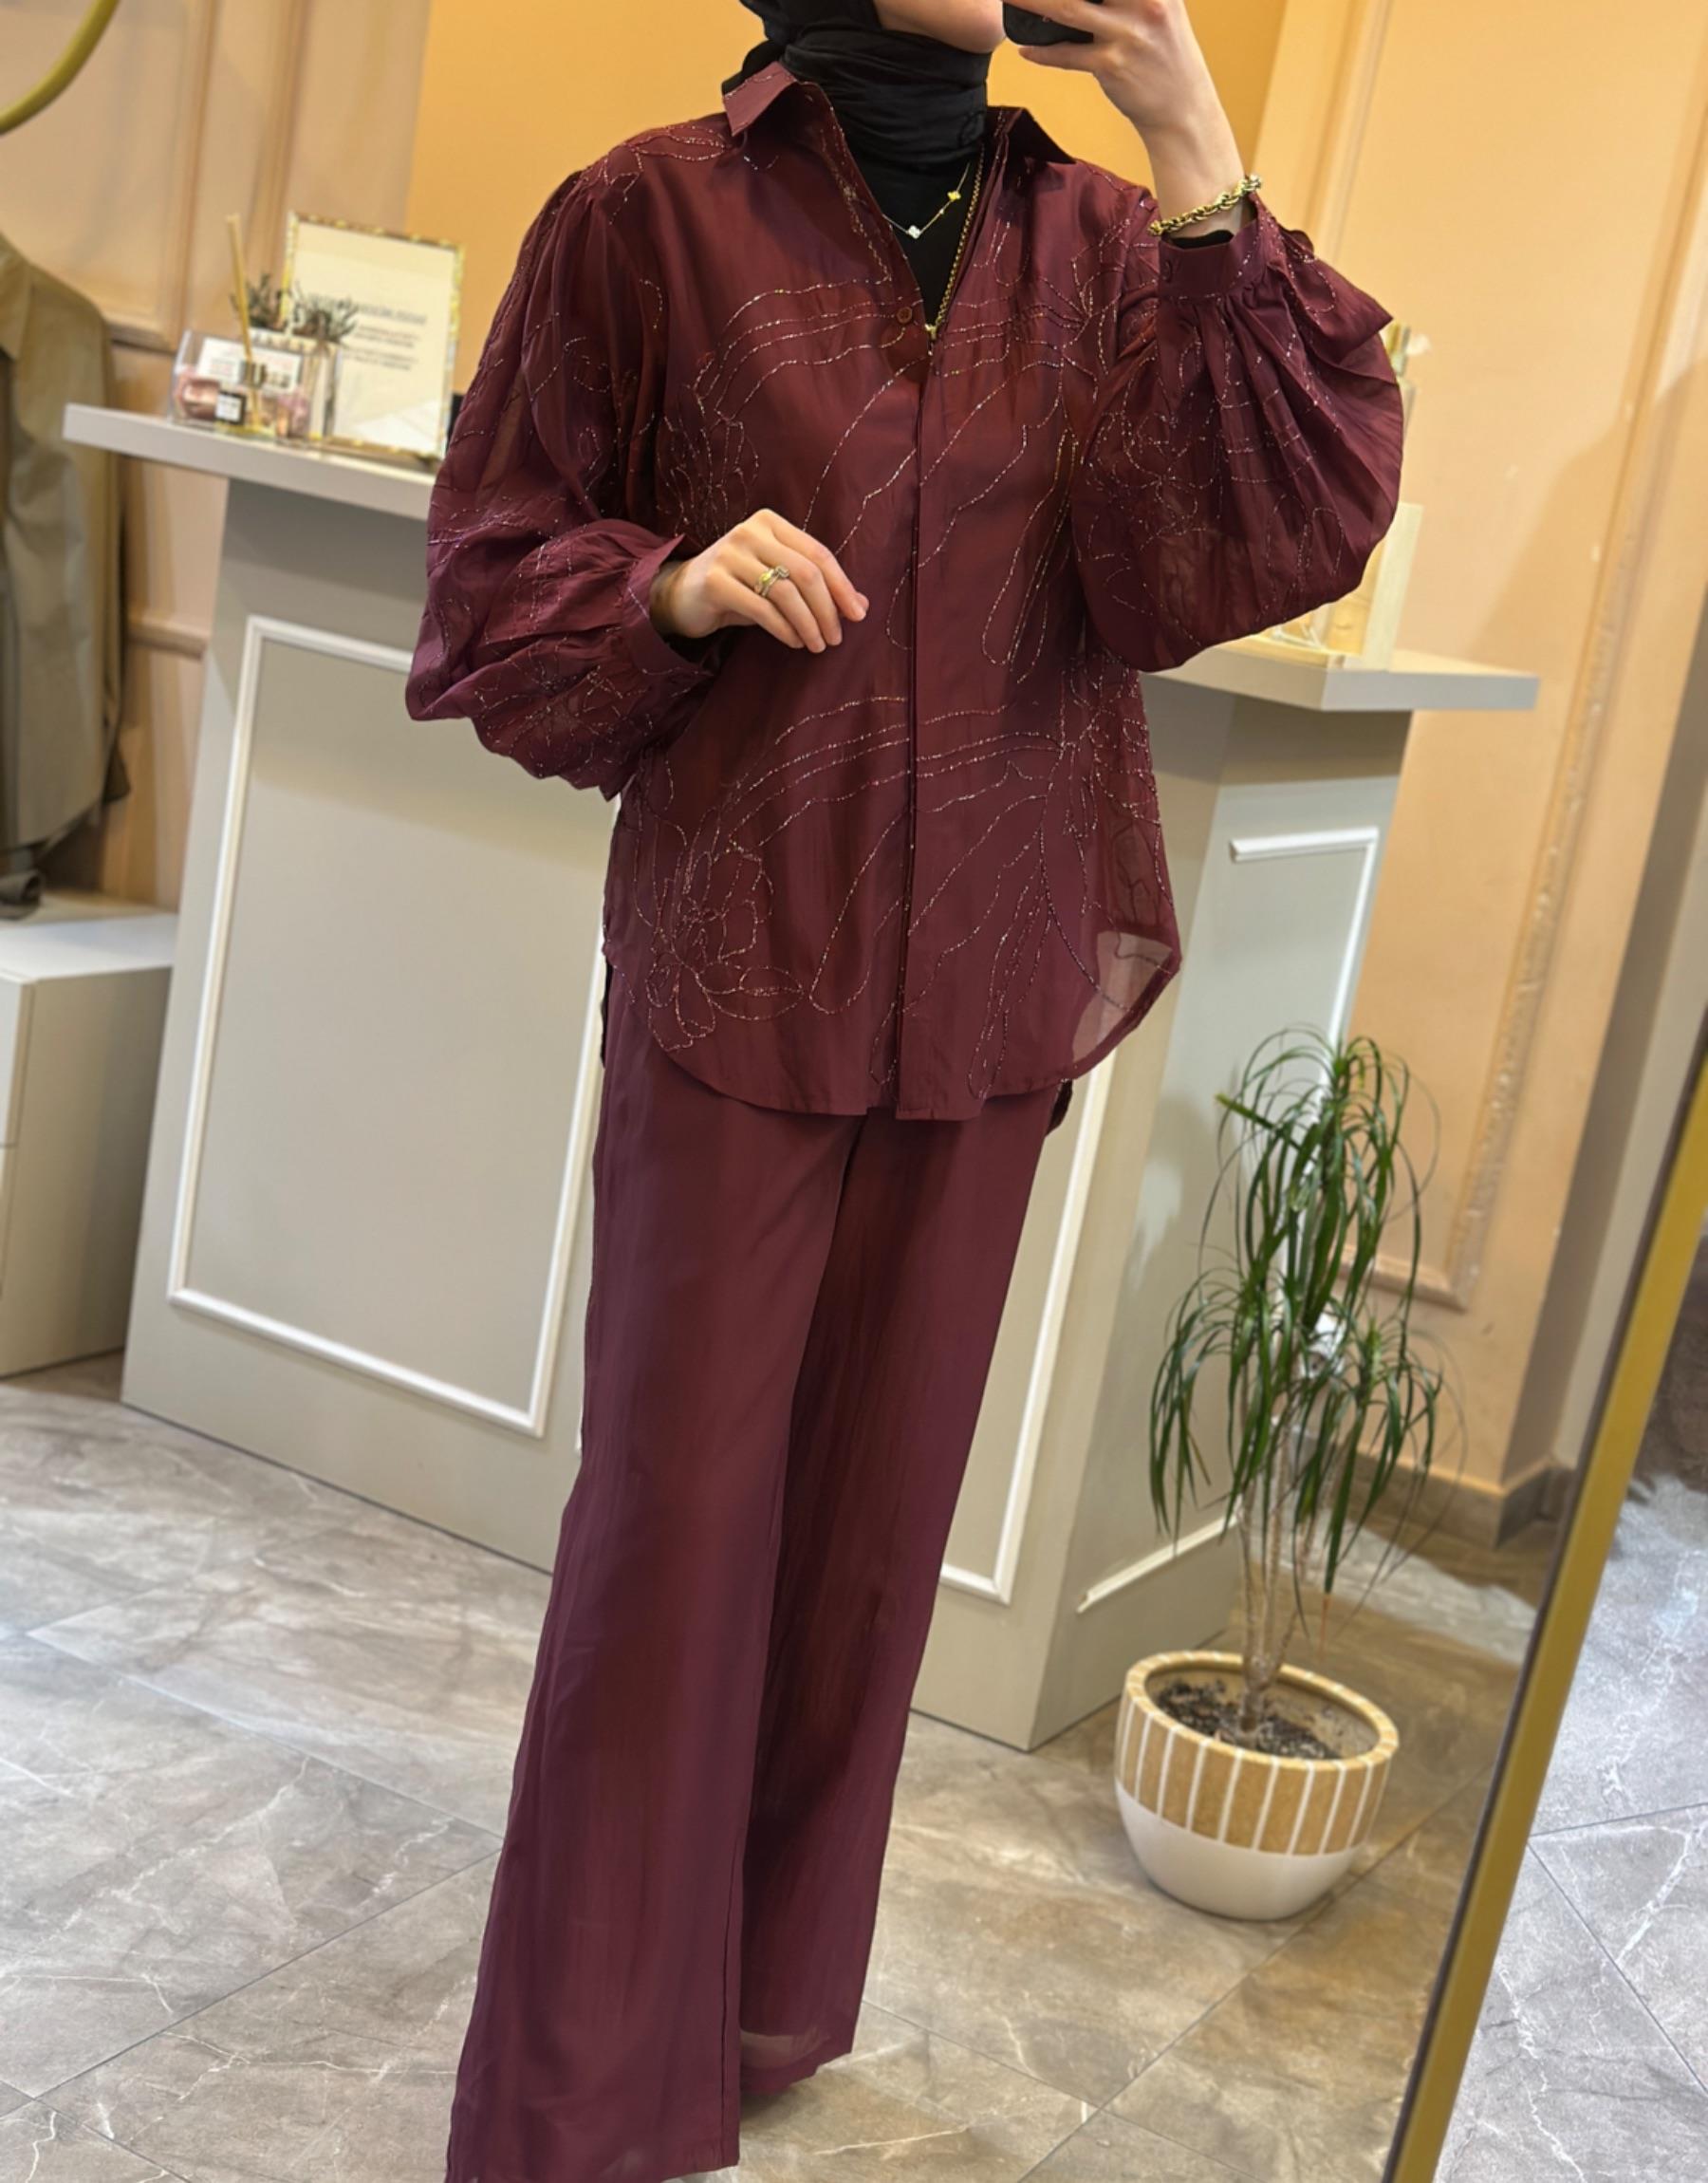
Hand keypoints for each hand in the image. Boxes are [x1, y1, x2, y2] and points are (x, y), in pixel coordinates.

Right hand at [650, 509, 868, 653]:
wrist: (682, 596)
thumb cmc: (739, 587)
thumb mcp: (778, 582)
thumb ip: (817, 587)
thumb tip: (862, 605)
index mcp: (770, 523)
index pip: (818, 553)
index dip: (842, 586)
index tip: (858, 614)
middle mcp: (750, 531)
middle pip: (805, 573)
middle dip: (828, 609)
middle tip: (836, 638)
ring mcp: (730, 554)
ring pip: (786, 592)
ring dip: (809, 624)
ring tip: (817, 645)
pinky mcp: (716, 581)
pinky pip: (763, 609)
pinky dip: (785, 629)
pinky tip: (795, 641)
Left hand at [1011, 0, 1250, 233]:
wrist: (1182, 107)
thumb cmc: (1164, 54)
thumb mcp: (1160, 7)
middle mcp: (1144, 2)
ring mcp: (1127, 34)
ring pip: (1069, 8)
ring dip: (1032, 1)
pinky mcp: (1112, 66)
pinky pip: (1068, 56)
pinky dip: (1043, 53)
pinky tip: (1024, 50)